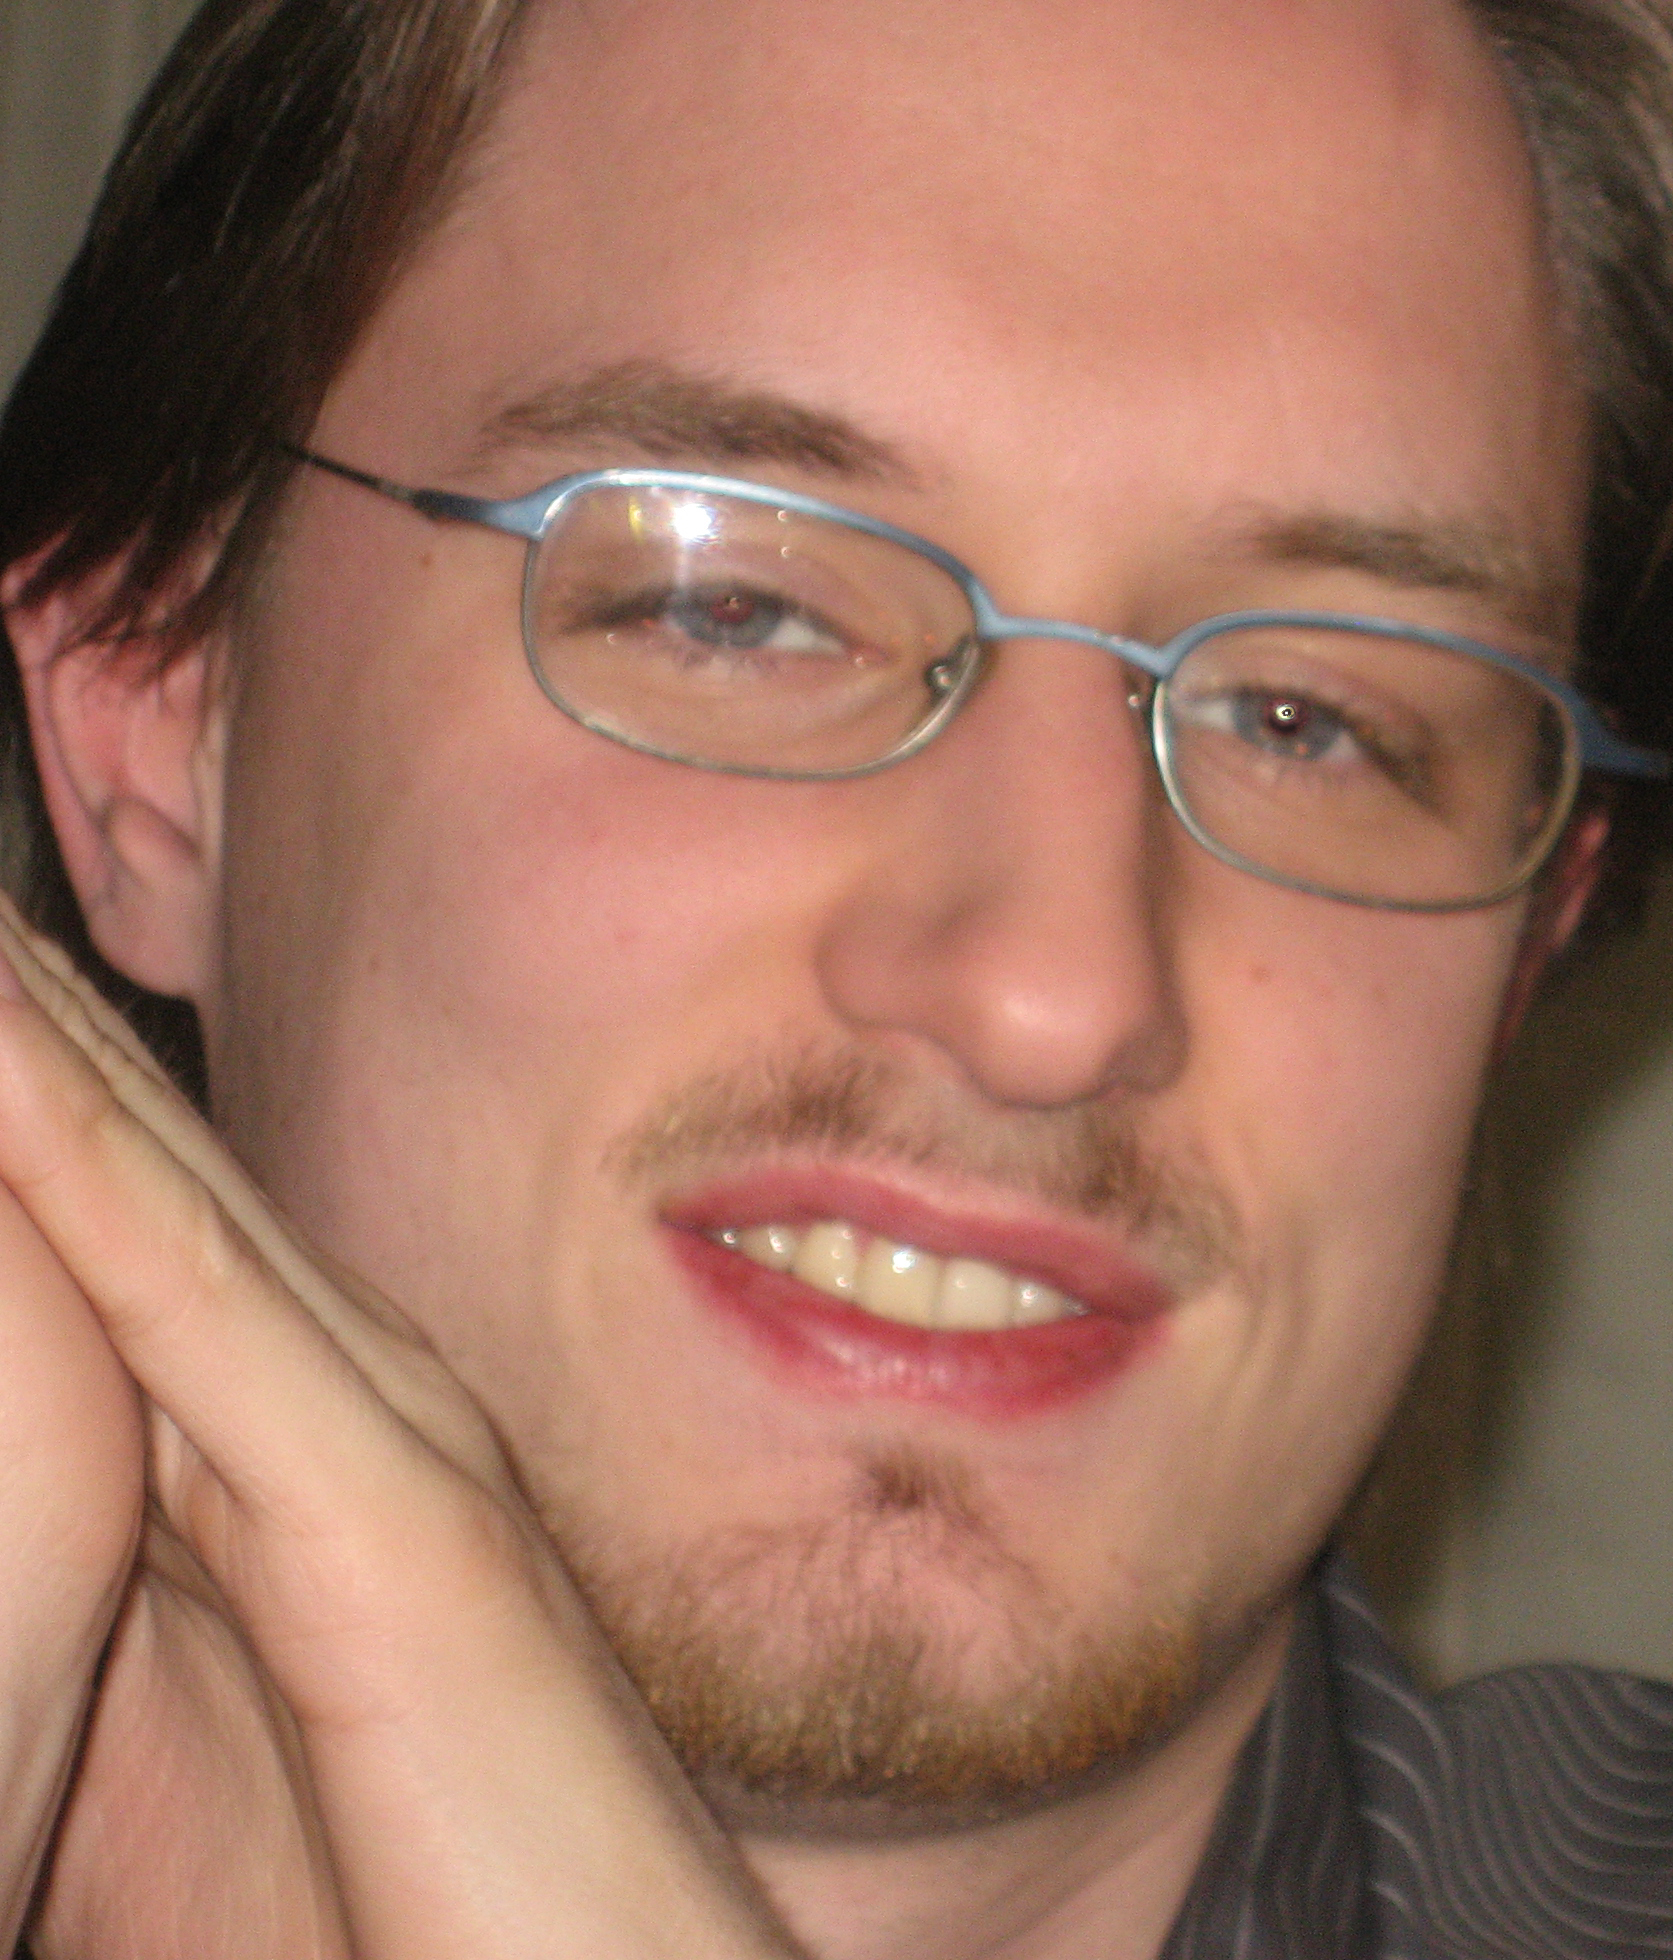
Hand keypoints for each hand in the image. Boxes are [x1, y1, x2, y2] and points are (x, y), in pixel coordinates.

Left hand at [0, 906, 799, 1959]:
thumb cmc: (430, 1920)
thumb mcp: (195, 1759)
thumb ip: (117, 1639)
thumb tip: (37, 1608)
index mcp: (301, 1460)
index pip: (119, 1229)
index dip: (19, 1098)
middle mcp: (350, 1409)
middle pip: (131, 1158)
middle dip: (14, 1006)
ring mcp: (382, 1450)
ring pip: (151, 1189)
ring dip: (26, 1035)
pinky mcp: (389, 1534)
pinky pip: (193, 1312)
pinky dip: (75, 1170)